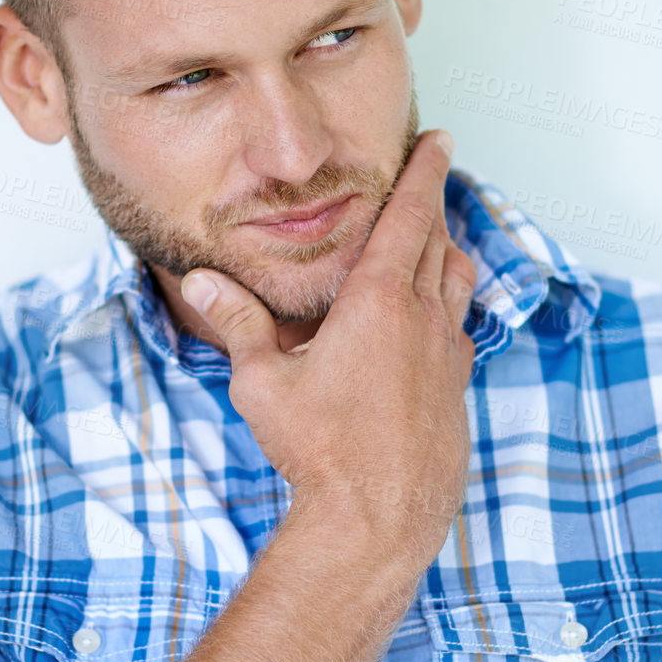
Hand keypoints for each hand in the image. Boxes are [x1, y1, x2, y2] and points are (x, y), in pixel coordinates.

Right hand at [179, 130, 476, 570]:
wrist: (379, 519)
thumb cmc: (321, 452)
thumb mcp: (262, 383)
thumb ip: (238, 325)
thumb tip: (202, 283)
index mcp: (379, 302)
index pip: (410, 216)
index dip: (425, 173)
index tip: (439, 142)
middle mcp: (424, 321)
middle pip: (439, 242)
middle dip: (435, 204)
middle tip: (434, 177)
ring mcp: (447, 357)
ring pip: (458, 285)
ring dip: (448, 254)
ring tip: (438, 241)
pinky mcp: (456, 392)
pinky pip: (459, 332)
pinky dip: (450, 309)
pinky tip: (435, 323)